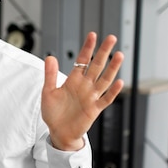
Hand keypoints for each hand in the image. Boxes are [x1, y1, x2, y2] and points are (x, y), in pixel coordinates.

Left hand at [42, 32, 123, 150]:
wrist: (58, 132)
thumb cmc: (53, 112)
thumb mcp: (48, 92)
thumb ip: (50, 75)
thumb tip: (50, 57)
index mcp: (73, 80)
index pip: (82, 60)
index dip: (87, 48)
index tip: (93, 35)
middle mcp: (85, 86)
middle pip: (97, 66)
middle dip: (103, 52)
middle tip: (111, 38)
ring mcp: (91, 97)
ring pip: (104, 80)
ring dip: (112, 68)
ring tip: (119, 55)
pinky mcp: (95, 109)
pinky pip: (106, 99)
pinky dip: (113, 91)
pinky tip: (119, 82)